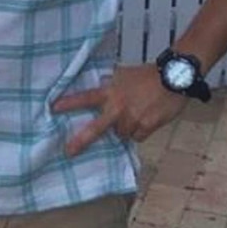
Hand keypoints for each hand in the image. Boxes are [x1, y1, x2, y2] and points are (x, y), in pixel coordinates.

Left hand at [52, 65, 185, 155]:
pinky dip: (140, 131)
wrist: (173, 78)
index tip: (53, 109)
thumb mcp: (123, 75)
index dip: (69, 103)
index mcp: (110, 92)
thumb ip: (111, 86)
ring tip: (135, 114)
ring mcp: (132, 119)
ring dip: (125, 129)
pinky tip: (147, 119)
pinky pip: (137, 137)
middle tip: (69, 151)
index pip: (85, 98)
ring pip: (121, 134)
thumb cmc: (147, 75)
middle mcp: (118, 107)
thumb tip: (102, 89)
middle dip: (81, 141)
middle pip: (97, 128)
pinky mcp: (146, 126)